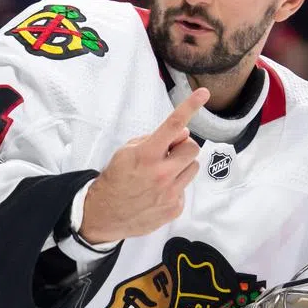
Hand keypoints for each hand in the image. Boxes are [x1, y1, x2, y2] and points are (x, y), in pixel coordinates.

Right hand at [80, 88, 207, 243]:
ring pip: (193, 167)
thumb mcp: (126, 152)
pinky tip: (159, 192)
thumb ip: (152, 140)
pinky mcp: (174, 208)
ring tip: (163, 173)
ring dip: (182, 166)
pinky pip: (185, 189)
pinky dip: (176, 187)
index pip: (173, 125)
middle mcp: (161, 173)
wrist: (105, 214)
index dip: (190, 106)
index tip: (203, 94)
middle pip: (192, 148)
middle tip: (168, 154)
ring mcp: (170, 192)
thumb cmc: (115, 179)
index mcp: (146, 155)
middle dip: (182, 148)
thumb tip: (182, 133)